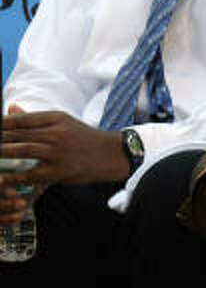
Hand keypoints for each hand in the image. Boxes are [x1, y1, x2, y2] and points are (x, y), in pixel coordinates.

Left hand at [0, 107, 127, 197]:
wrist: (111, 155)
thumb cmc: (84, 138)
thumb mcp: (64, 123)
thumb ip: (36, 118)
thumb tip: (10, 109)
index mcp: (57, 118)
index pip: (22, 119)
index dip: (3, 124)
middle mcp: (57, 132)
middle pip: (19, 134)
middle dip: (0, 138)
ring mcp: (58, 152)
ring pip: (21, 150)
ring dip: (2, 153)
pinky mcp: (59, 170)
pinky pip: (30, 173)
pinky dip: (14, 177)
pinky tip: (4, 178)